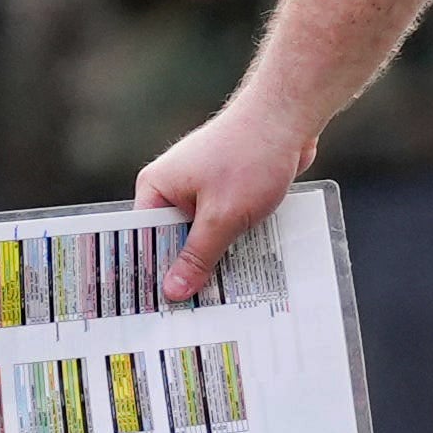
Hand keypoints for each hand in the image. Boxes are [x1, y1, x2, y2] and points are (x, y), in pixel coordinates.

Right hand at [134, 99, 319, 301]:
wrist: (289, 116)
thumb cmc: (251, 156)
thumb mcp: (222, 216)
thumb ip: (197, 256)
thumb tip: (172, 292)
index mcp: (156, 188)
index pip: (143, 242)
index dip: (151, 276)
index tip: (156, 311)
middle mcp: (173, 187)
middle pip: (173, 242)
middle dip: (186, 273)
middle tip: (192, 316)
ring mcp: (201, 187)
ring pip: (203, 236)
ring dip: (215, 260)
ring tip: (220, 302)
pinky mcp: (227, 189)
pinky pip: (224, 225)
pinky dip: (233, 243)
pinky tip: (243, 271)